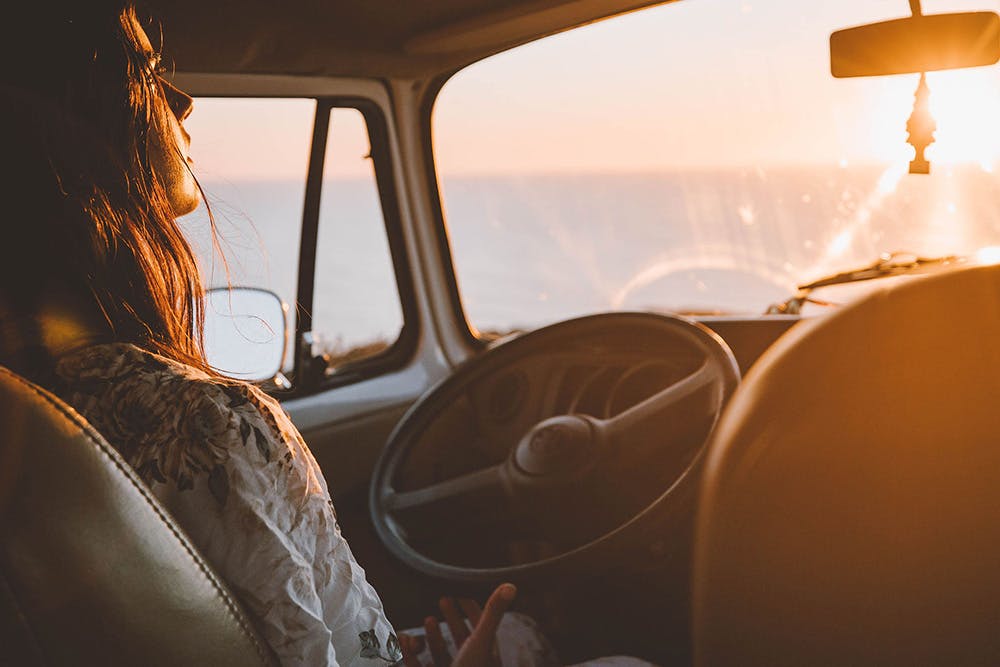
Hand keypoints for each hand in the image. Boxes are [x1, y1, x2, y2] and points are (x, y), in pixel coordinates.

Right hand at [400, 583, 516, 666]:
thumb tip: (511, 585)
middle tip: (443, 599)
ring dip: (434, 636)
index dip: (473, 609)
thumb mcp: (479, 641)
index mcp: (484, 655)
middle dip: (452, 619)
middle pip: (463, 639)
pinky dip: (413, 653)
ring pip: (443, 654)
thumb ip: (492, 614)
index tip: (462, 594)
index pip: (482, 627)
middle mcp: (469, 666)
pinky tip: (405, 639)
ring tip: (427, 620)